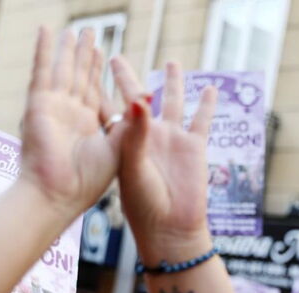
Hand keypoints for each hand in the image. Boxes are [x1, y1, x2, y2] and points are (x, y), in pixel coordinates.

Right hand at [19, 28, 118, 215]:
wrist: (58, 195)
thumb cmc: (89, 182)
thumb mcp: (122, 148)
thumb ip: (134, 122)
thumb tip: (149, 96)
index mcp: (92, 130)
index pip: (97, 94)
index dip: (101, 75)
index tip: (110, 57)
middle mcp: (73, 117)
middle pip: (82, 78)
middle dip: (87, 57)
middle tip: (92, 33)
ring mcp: (55, 109)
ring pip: (65, 71)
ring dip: (70, 50)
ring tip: (77, 30)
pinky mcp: (40, 104)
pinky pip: (42, 71)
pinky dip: (43, 50)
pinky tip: (46, 31)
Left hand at [108, 58, 216, 262]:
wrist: (171, 229)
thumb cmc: (145, 205)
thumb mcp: (135, 166)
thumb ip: (137, 132)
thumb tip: (140, 97)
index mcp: (123, 142)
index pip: (109, 108)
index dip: (99, 87)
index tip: (87, 68)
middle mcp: (146, 138)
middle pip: (136, 99)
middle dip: (127, 78)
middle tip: (116, 57)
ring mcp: (171, 141)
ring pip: (172, 102)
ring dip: (172, 83)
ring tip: (172, 62)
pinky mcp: (194, 147)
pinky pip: (202, 119)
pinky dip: (207, 104)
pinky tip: (210, 89)